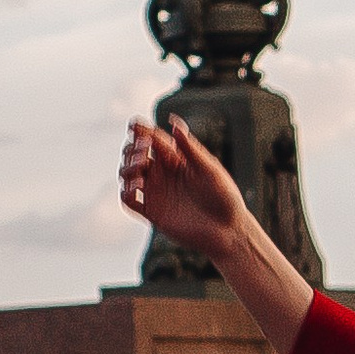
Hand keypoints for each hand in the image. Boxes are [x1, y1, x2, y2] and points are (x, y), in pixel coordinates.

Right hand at [119, 115, 245, 261]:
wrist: (228, 231)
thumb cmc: (224, 197)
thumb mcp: (209, 168)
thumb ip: (189, 147)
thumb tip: (173, 122)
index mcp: (175, 158)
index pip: (151, 139)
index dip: (140, 131)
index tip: (136, 127)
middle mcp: (162, 173)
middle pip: (133, 154)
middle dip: (132, 149)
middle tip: (143, 151)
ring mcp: (156, 193)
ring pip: (127, 175)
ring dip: (126, 168)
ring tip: (140, 167)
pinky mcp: (152, 212)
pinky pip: (129, 201)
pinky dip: (126, 192)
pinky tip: (136, 188)